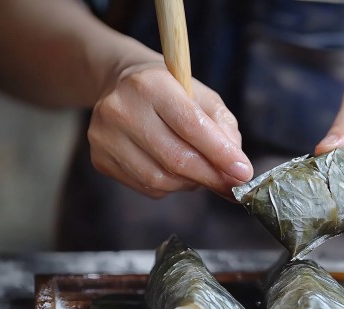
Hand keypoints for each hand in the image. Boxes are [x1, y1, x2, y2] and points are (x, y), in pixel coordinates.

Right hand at [88, 59, 252, 198]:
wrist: (121, 86)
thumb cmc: (171, 93)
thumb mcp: (203, 98)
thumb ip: (224, 129)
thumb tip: (237, 170)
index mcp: (151, 84)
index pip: (191, 126)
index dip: (221, 154)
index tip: (244, 173)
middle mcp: (121, 108)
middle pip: (176, 159)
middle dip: (211, 177)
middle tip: (232, 185)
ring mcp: (105, 136)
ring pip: (161, 180)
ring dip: (190, 183)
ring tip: (200, 171)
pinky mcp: (100, 159)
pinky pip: (146, 188)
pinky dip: (170, 186)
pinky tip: (174, 170)